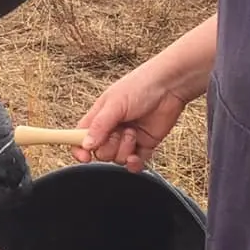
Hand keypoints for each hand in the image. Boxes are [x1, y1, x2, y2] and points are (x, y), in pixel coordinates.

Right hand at [72, 65, 190, 173]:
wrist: (170, 86)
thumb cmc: (140, 86)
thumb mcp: (115, 104)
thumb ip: (99, 125)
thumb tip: (86, 145)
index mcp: (99, 117)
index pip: (80, 137)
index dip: (79, 149)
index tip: (84, 157)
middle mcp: (111, 129)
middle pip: (100, 152)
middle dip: (110, 147)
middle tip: (119, 132)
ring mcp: (128, 138)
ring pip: (117, 158)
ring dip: (125, 149)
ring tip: (134, 132)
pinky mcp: (144, 145)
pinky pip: (134, 163)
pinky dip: (134, 164)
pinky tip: (136, 157)